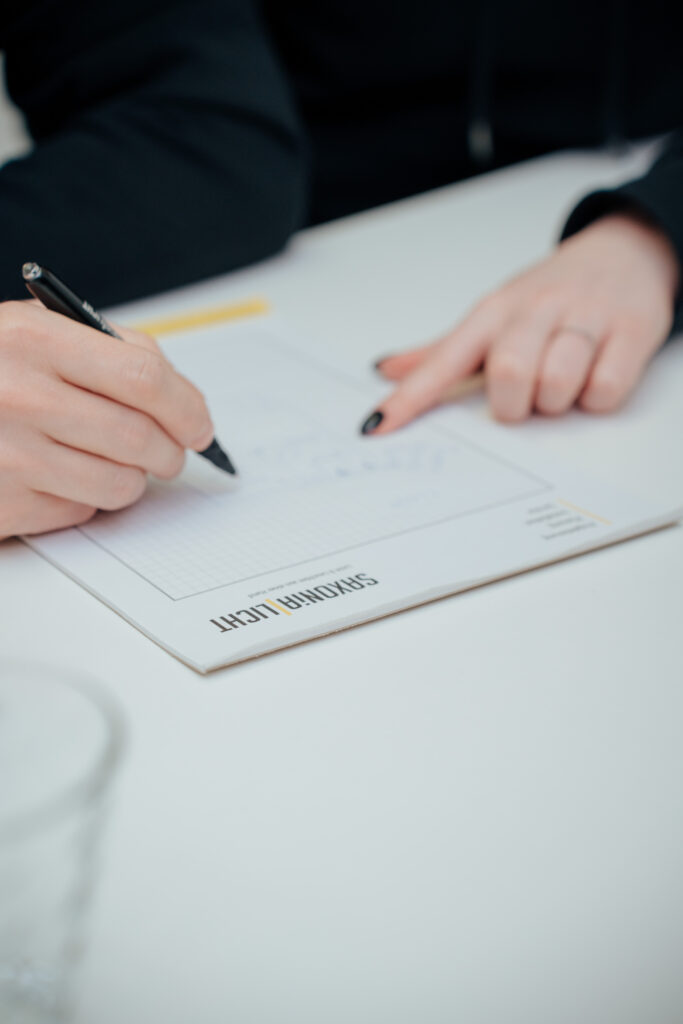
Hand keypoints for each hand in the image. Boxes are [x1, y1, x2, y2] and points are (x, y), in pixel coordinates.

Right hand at [0, 302, 213, 538]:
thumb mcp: (36, 330)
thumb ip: (109, 349)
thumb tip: (179, 396)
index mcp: (37, 339)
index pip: (145, 379)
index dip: (187, 407)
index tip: (199, 425)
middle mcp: (22, 396)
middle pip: (140, 439)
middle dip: (170, 452)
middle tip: (170, 453)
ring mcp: (10, 455)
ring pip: (119, 485)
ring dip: (133, 479)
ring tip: (114, 461)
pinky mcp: (4, 503)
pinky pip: (81, 511)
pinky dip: (88, 498)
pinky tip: (64, 473)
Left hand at [363, 213, 679, 432]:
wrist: (627, 250)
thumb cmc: (551, 294)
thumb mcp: (494, 316)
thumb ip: (442, 352)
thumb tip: (387, 370)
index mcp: (492, 313)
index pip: (442, 362)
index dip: (410, 399)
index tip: (378, 427)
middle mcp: (533, 312)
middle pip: (508, 375)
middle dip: (514, 404)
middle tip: (526, 396)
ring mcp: (582, 320)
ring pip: (556, 385)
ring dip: (557, 401)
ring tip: (564, 383)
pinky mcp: (630, 331)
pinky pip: (604, 390)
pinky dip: (596, 398)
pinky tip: (594, 378)